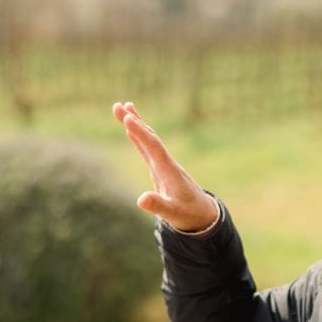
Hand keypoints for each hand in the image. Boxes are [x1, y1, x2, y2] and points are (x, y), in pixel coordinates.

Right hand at [112, 102, 219, 231]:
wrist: (203, 214)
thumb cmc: (188, 215)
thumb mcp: (172, 213)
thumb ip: (158, 206)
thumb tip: (141, 200)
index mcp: (170, 172)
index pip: (154, 147)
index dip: (141, 133)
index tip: (127, 119)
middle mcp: (167, 164)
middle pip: (150, 138)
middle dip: (135, 122)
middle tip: (118, 105)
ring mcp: (164, 164)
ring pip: (149, 139)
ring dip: (136, 124)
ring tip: (122, 107)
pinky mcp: (160, 168)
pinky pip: (148, 148)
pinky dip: (138, 136)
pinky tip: (131, 128)